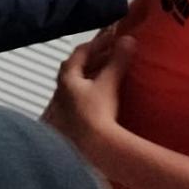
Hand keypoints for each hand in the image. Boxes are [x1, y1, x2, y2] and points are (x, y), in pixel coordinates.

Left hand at [44, 31, 136, 156]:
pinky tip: (99, 100)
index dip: (96, 44)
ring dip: (89, 78)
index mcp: (66, 79)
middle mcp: (60, 93)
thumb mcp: (109, 83)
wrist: (92, 148)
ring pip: (74, 87)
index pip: (79, 54)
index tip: (110, 40)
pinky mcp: (69, 124)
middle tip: (109, 56)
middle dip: (91, 61)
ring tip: (106, 76)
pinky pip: (77, 102)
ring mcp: (63, 109)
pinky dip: (88, 95)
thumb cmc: (96, 114)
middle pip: (73, 70)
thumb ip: (118, 61)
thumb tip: (128, 40)